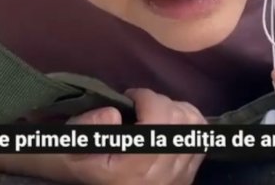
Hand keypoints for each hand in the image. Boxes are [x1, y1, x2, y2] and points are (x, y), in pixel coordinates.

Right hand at [64, 88, 206, 184]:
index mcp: (135, 168)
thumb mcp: (72, 143)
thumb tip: (115, 113)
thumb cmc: (80, 162)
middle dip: (161, 101)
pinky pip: (202, 140)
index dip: (146, 97)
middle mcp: (162, 175)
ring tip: (156, 111)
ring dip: (178, 110)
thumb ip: (88, 126)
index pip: (159, 120)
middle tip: (141, 103)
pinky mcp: (187, 178)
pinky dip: (189, 124)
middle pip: (180, 119)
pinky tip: (170, 123)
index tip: (130, 97)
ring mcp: (178, 178)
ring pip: (195, 127)